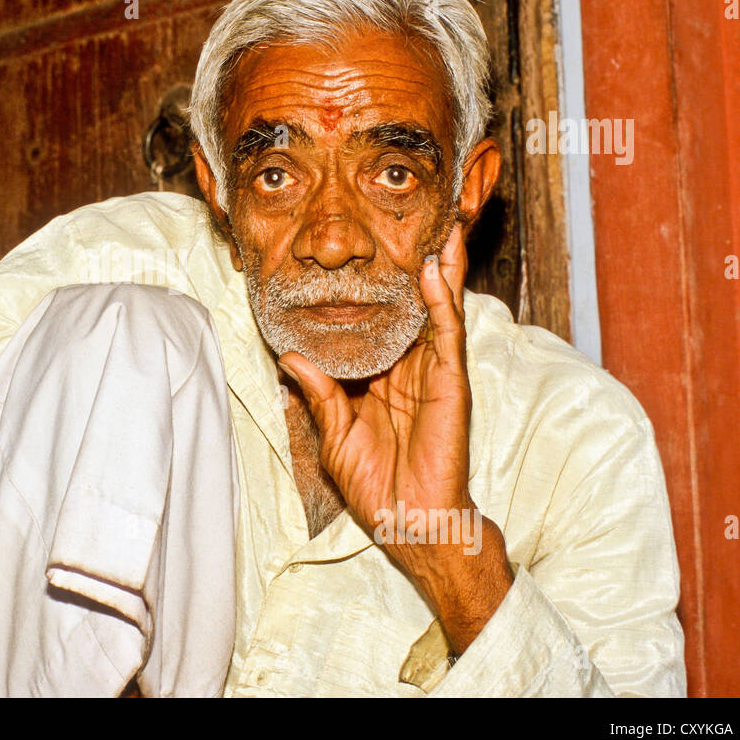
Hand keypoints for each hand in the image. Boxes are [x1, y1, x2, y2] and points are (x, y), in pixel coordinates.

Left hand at [278, 225, 512, 652]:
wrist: (408, 521)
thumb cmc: (375, 484)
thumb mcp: (334, 435)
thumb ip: (319, 393)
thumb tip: (290, 356)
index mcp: (381, 375)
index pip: (378, 321)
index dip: (375, 288)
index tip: (364, 250)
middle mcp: (409, 366)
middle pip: (413, 304)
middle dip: (416, 263)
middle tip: (418, 218)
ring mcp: (432, 371)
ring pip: (437, 308)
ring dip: (439, 267)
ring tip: (439, 223)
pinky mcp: (449, 382)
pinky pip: (446, 333)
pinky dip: (442, 300)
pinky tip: (435, 270)